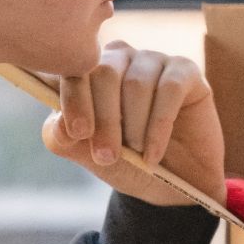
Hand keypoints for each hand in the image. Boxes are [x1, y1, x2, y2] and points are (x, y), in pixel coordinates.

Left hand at [38, 41, 225, 207]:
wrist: (175, 184)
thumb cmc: (129, 164)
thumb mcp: (90, 157)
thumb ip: (66, 141)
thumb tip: (58, 126)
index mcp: (88, 73)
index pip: (73, 70)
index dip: (73, 100)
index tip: (77, 133)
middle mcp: (119, 59)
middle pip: (104, 73)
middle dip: (104, 119)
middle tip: (106, 156)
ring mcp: (152, 61)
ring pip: (136, 83)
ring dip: (134, 126)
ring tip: (137, 156)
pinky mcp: (186, 71)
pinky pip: (169, 89)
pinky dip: (158, 128)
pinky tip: (153, 155)